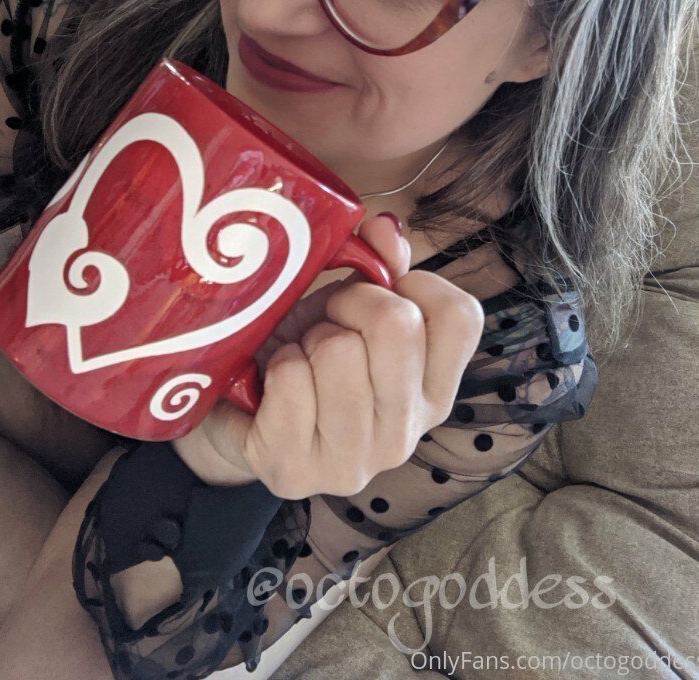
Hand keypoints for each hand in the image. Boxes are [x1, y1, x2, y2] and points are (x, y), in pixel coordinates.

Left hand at [173, 214, 484, 498]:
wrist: (238, 414)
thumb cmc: (307, 352)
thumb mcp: (349, 305)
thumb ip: (381, 265)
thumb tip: (386, 228)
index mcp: (434, 392)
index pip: (460, 316)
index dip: (413, 283)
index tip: (378, 292)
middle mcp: (406, 435)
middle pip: (397, 325)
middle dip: (349, 304)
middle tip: (326, 320)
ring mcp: (354, 462)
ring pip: (339, 351)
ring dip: (308, 339)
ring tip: (301, 355)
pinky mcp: (295, 471)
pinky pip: (290, 379)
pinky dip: (276, 364)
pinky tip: (276, 382)